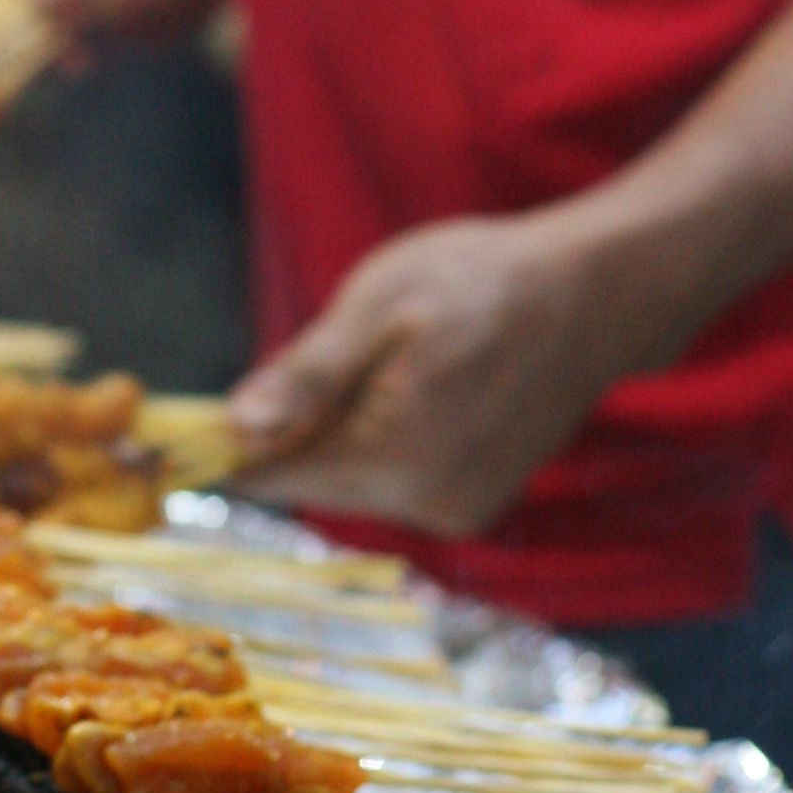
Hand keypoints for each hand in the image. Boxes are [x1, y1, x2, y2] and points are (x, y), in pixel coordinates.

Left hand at [224, 209, 698, 537]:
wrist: (602, 290)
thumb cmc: (486, 280)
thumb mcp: (379, 305)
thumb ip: (305, 376)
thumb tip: (234, 428)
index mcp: (392, 460)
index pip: (273, 478)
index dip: (229, 447)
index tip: (190, 426)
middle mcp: (425, 506)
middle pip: (313, 481)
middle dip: (298, 429)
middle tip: (335, 353)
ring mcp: (456, 512)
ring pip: (353, 481)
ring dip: (345, 432)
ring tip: (396, 361)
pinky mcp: (476, 506)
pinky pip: (396, 481)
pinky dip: (386, 442)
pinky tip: (424, 387)